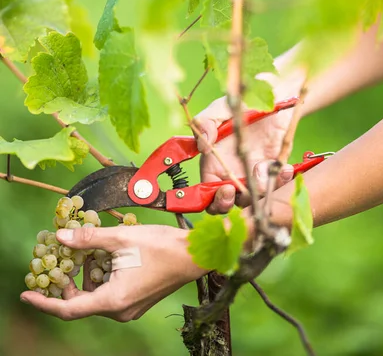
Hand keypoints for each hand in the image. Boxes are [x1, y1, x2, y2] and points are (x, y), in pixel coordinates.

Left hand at [20, 225, 203, 321]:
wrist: (194, 255)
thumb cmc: (161, 246)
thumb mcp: (121, 237)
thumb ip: (89, 238)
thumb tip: (61, 237)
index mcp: (114, 299)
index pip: (69, 309)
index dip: (44, 302)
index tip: (25, 294)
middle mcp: (120, 309)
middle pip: (82, 301)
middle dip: (66, 282)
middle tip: (55, 262)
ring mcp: (130, 307)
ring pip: (96, 296)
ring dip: (85, 276)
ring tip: (81, 251)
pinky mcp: (136, 300)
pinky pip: (109, 293)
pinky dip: (100, 277)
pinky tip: (102, 255)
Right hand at [195, 54, 305, 213]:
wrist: (274, 93)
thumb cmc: (242, 100)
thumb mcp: (220, 108)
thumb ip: (205, 122)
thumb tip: (201, 145)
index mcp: (213, 162)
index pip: (207, 192)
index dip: (212, 198)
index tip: (224, 189)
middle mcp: (231, 172)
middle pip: (226, 203)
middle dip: (230, 203)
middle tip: (236, 191)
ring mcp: (253, 172)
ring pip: (252, 198)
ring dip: (259, 188)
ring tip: (266, 167)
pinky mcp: (273, 169)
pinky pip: (275, 185)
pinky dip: (280, 180)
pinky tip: (284, 167)